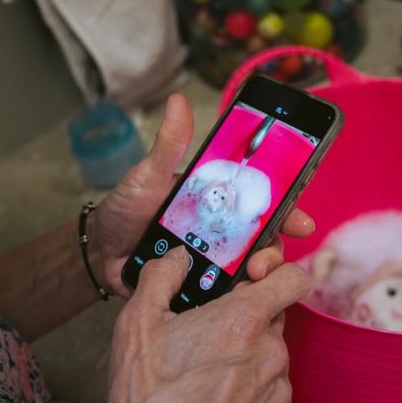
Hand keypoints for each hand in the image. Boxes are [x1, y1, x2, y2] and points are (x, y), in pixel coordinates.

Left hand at [91, 93, 314, 297]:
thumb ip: (169, 144)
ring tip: (249, 279)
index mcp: (218, 201)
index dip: (288, 212)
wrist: (99, 252)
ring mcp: (213, 261)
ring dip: (258, 275)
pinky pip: (224, 295)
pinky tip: (230, 300)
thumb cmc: (125, 209)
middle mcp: (222, 231)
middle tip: (265, 260)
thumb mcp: (148, 175)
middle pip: (265, 240)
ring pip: (250, 270)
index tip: (302, 223)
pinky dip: (232, 298)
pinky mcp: (200, 287)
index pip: (262, 204)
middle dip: (276, 251)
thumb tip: (178, 102)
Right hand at [101, 247, 311, 402]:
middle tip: (206, 331)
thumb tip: (177, 256)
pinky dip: (248, 390)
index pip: (293, 277)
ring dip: (246, 356)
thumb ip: (160, 276)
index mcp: (243, 320)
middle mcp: (270, 352)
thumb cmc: (147, 401)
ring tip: (203, 373)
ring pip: (269, 356)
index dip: (275, 271)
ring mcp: (277, 391)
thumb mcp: (137, 323)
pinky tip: (212, 401)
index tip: (253, 278)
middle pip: (273, 317)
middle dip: (245, 318)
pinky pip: (268, 392)